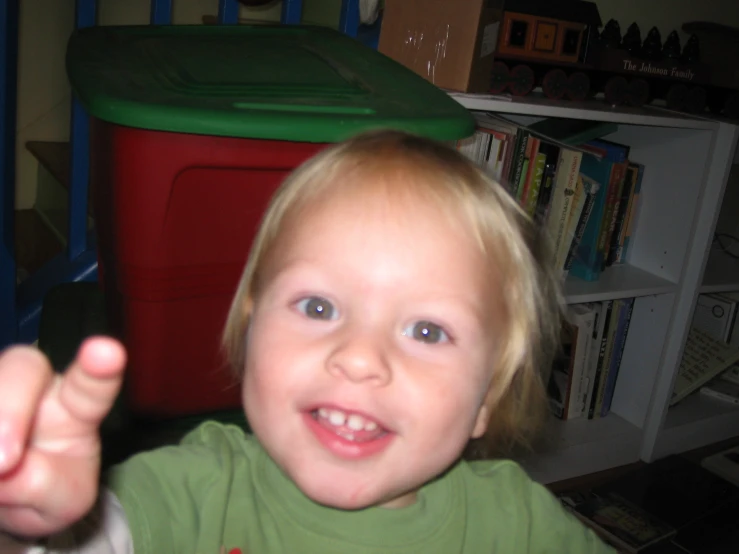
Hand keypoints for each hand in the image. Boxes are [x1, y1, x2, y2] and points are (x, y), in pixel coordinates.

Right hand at [0, 337, 125, 537]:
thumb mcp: (64, 500)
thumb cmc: (47, 486)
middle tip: (4, 463)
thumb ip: (47, 485)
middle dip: (9, 410)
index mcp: (74, 405)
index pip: (90, 384)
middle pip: (22, 368)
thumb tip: (8, 473)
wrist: (7, 494)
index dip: (98, 368)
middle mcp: (33, 386)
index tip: (107, 353)